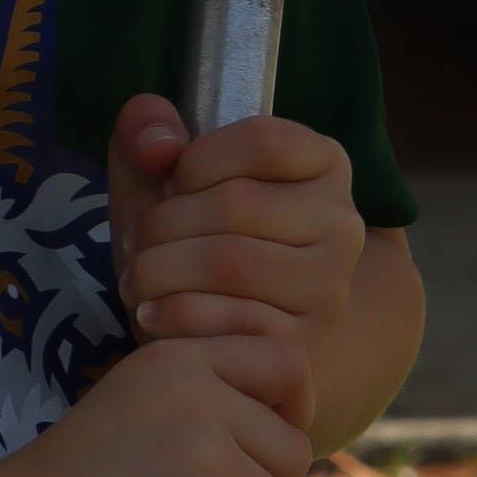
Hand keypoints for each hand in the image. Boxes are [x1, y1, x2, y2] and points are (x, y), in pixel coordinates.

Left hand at [110, 96, 364, 436]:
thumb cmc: (192, 238)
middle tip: (135, 241)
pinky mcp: (304, 343)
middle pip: (238, 203)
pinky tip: (153, 313)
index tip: (172, 182)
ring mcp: (329, 288)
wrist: (220, 327)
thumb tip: (156, 144)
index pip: (262, 141)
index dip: (196, 160)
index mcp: (323, 162)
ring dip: (159, 269)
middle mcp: (342, 223)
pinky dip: (173, 315)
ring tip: (137, 276)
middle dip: (161, 222)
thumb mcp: (163, 177)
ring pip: (230, 262)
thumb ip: (147, 133)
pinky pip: (228, 321)